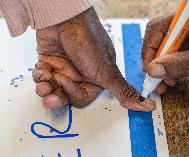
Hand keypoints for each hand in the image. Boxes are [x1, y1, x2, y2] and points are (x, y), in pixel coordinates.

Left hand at [34, 8, 154, 110]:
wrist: (64, 18)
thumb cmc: (88, 42)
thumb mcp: (107, 72)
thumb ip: (124, 92)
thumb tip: (148, 106)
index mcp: (96, 78)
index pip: (82, 97)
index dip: (71, 94)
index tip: (65, 83)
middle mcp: (81, 75)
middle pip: (65, 96)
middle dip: (56, 96)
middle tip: (49, 93)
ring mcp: (65, 68)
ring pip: (53, 89)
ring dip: (45, 87)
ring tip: (43, 80)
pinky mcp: (50, 62)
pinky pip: (42, 78)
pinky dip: (39, 76)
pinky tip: (41, 70)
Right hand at [142, 9, 188, 93]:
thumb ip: (180, 64)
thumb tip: (152, 70)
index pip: (159, 29)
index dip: (150, 48)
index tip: (149, 69)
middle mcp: (183, 28)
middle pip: (156, 41)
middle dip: (153, 62)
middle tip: (154, 79)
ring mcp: (184, 41)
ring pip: (160, 53)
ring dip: (158, 70)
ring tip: (162, 85)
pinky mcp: (185, 53)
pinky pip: (169, 61)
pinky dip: (166, 73)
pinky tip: (168, 83)